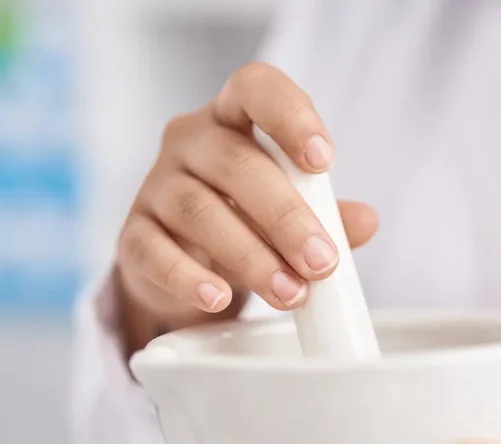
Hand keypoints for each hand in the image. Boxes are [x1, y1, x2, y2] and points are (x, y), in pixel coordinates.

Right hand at [114, 62, 378, 352]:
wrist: (185, 264)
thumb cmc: (247, 218)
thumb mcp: (294, 211)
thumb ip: (329, 212)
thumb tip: (366, 221)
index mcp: (234, 118)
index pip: (256, 88)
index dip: (291, 116)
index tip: (324, 160)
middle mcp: (191, 142)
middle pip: (236, 164)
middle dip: (286, 217)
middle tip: (322, 262)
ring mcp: (156, 187)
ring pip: (200, 212)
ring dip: (252, 256)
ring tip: (291, 293)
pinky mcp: (134, 236)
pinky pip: (155, 252)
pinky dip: (189, 277)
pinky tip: (218, 297)